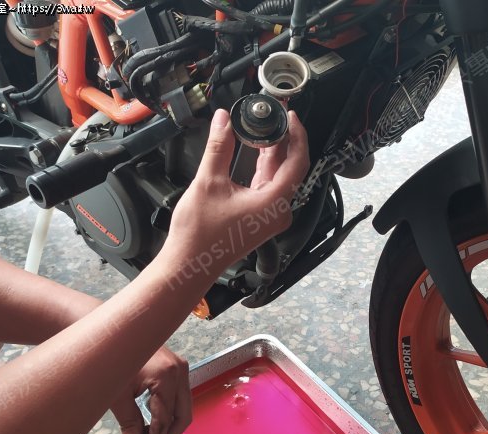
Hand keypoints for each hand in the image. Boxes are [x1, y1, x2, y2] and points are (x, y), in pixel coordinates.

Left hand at [109, 346, 190, 433]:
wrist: (114, 334)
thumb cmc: (112, 360)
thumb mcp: (117, 396)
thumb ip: (128, 424)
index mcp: (166, 376)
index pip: (164, 419)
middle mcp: (179, 371)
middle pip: (183, 416)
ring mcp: (181, 368)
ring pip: (184, 408)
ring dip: (169, 427)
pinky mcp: (177, 368)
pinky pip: (179, 398)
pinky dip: (169, 413)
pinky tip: (153, 423)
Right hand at [164, 108, 308, 267]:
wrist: (189, 264)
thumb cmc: (199, 235)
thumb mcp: (208, 182)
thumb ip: (218, 147)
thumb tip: (223, 120)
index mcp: (274, 203)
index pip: (298, 161)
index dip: (297, 135)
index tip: (290, 116)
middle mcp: (278, 211)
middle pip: (290, 168)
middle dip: (284, 140)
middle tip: (276, 116)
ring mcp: (270, 216)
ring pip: (279, 176)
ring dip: (273, 152)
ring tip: (265, 128)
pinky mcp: (260, 218)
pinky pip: (268, 186)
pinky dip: (264, 167)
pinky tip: (256, 150)